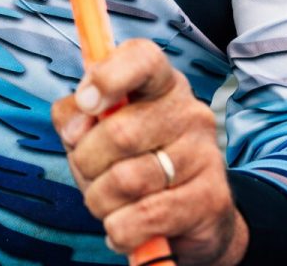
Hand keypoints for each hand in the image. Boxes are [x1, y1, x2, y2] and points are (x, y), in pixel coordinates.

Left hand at [51, 39, 247, 264]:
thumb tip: (75, 128)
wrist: (191, 220)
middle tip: (90, 175)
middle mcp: (189, 112)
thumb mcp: (94, 134)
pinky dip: (120, 230)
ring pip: (126, 180)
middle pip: (118, 132)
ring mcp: (204, 154)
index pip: (142, 58)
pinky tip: (123, 228)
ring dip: (100, 201)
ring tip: (108, 204)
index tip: (86, 103)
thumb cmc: (133, 164)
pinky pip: (144, 217)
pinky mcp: (212, 199)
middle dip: (86, 163)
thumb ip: (74, 117)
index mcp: (160, 84)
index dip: (108, 76)